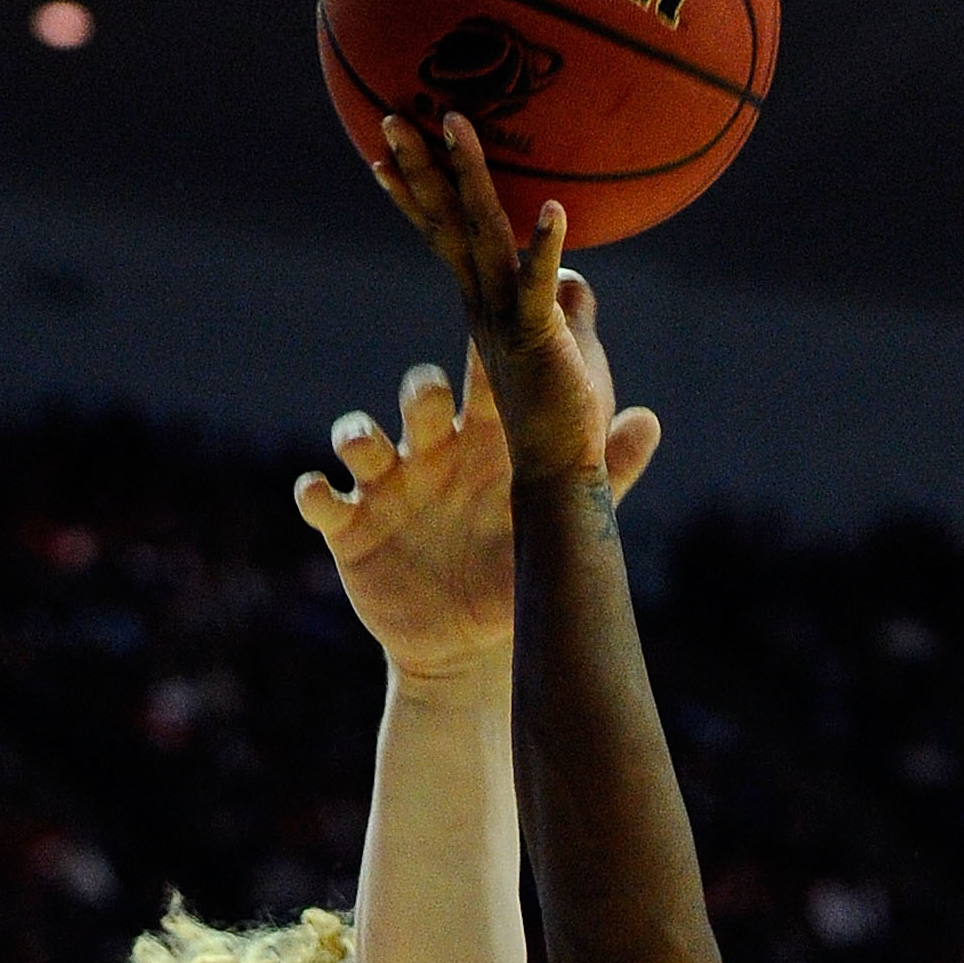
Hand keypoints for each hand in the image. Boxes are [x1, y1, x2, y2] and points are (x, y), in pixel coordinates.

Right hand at [299, 280, 657, 674]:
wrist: (464, 644)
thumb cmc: (513, 572)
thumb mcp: (558, 528)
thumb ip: (604, 475)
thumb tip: (650, 420)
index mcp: (482, 443)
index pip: (482, 381)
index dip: (485, 348)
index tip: (489, 318)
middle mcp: (430, 451)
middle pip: (420, 399)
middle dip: (421, 392)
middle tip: (430, 398)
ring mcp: (386, 486)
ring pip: (359, 437)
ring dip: (356, 433)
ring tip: (364, 445)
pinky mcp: (349, 528)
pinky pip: (319, 499)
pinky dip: (313, 491)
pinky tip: (319, 494)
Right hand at [372, 113, 649, 497]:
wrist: (546, 499)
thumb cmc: (556, 440)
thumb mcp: (567, 362)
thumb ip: (569, 316)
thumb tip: (577, 278)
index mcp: (484, 315)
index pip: (447, 240)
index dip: (420, 195)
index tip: (392, 152)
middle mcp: (482, 314)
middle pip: (446, 227)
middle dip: (420, 169)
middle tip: (393, 115)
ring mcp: (503, 324)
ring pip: (479, 240)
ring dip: (465, 180)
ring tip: (456, 125)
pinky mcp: (532, 350)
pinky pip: (536, 293)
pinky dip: (545, 252)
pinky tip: (555, 211)